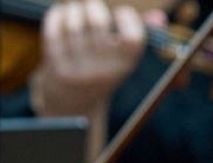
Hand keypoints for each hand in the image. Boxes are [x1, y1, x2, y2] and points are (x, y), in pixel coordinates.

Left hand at [32, 1, 152, 117]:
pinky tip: (62, 15)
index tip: (122, 14)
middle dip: (94, 6)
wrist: (74, 104)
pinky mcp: (56, 64)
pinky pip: (53, 29)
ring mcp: (78, 67)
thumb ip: (139, 35)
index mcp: (125, 66)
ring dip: (73, 9)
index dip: (128, 17)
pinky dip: (57, 15)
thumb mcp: (124, 59)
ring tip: (76, 10)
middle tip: (93, 8)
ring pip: (73, 22)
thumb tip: (159, 17)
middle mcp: (103, 68)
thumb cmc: (102, 70)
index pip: (133, 37)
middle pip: (98, 21)